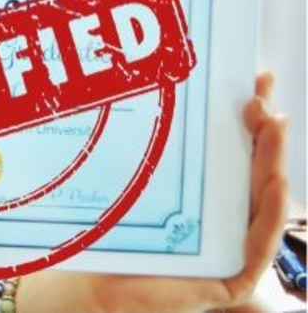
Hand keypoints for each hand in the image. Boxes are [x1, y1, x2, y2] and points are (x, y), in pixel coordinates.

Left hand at [0, 72, 289, 312]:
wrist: (76, 282)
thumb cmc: (96, 225)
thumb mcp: (116, 167)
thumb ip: (130, 134)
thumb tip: (121, 72)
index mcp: (198, 185)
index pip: (233, 143)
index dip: (248, 109)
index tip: (252, 71)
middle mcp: (217, 213)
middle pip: (252, 166)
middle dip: (262, 128)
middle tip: (259, 95)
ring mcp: (225, 245)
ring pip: (262, 201)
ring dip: (274, 161)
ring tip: (273, 126)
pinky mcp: (226, 279)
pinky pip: (258, 250)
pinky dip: (272, 217)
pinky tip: (277, 183)